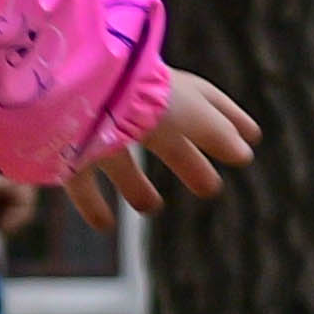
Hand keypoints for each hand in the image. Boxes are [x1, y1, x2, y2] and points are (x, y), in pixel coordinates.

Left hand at [60, 68, 256, 226]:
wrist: (71, 88)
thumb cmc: (137, 95)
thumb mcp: (192, 114)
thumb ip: (218, 134)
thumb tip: (244, 153)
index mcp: (164, 88)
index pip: (205, 103)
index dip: (229, 121)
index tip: (251, 138)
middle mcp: (129, 104)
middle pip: (164, 136)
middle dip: (188, 160)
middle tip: (210, 188)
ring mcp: (93, 125)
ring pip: (119, 159)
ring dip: (135, 185)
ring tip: (152, 208)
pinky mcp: (61, 150)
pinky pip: (78, 180)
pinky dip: (93, 203)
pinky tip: (105, 226)